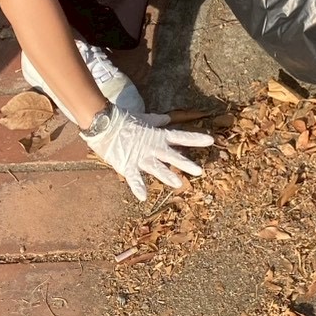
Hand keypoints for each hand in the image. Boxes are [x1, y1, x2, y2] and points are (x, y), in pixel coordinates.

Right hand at [82, 107, 214, 201]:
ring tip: (179, 185)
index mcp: (158, 136)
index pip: (181, 137)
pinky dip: (138, 187)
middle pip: (173, 157)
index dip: (196, 139)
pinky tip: (142, 197)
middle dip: (187, 164)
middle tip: (200, 171)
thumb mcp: (143, 118)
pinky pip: (134, 178)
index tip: (211, 141)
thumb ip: (156, 121)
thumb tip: (167, 120)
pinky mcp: (127, 165)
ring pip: (158, 169)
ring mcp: (141, 157)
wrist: (104, 123)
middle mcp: (153, 148)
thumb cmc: (124, 119)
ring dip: (168, 177)